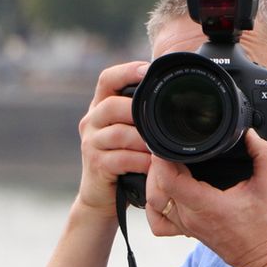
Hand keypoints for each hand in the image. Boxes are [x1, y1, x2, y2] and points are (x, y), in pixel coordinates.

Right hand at [74, 61, 151, 216]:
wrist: (102, 196)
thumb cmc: (123, 160)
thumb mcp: (130, 132)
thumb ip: (142, 114)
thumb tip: (175, 96)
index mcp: (100, 107)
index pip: (107, 79)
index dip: (126, 71)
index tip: (149, 70)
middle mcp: (91, 121)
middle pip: (111, 106)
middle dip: (137, 111)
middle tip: (161, 119)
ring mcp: (91, 143)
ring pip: (118, 133)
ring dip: (144, 140)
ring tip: (161, 146)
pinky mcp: (96, 165)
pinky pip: (121, 158)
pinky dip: (141, 161)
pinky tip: (153, 164)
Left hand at [145, 129, 266, 266]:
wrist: (263, 258)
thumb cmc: (265, 227)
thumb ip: (264, 154)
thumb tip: (250, 133)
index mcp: (206, 205)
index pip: (170, 180)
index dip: (163, 158)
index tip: (170, 142)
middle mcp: (190, 217)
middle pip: (156, 188)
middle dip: (157, 165)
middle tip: (170, 148)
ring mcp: (185, 226)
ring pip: (153, 202)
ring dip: (154, 181)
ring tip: (167, 164)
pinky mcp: (185, 231)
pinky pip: (157, 220)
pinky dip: (154, 204)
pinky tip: (165, 191)